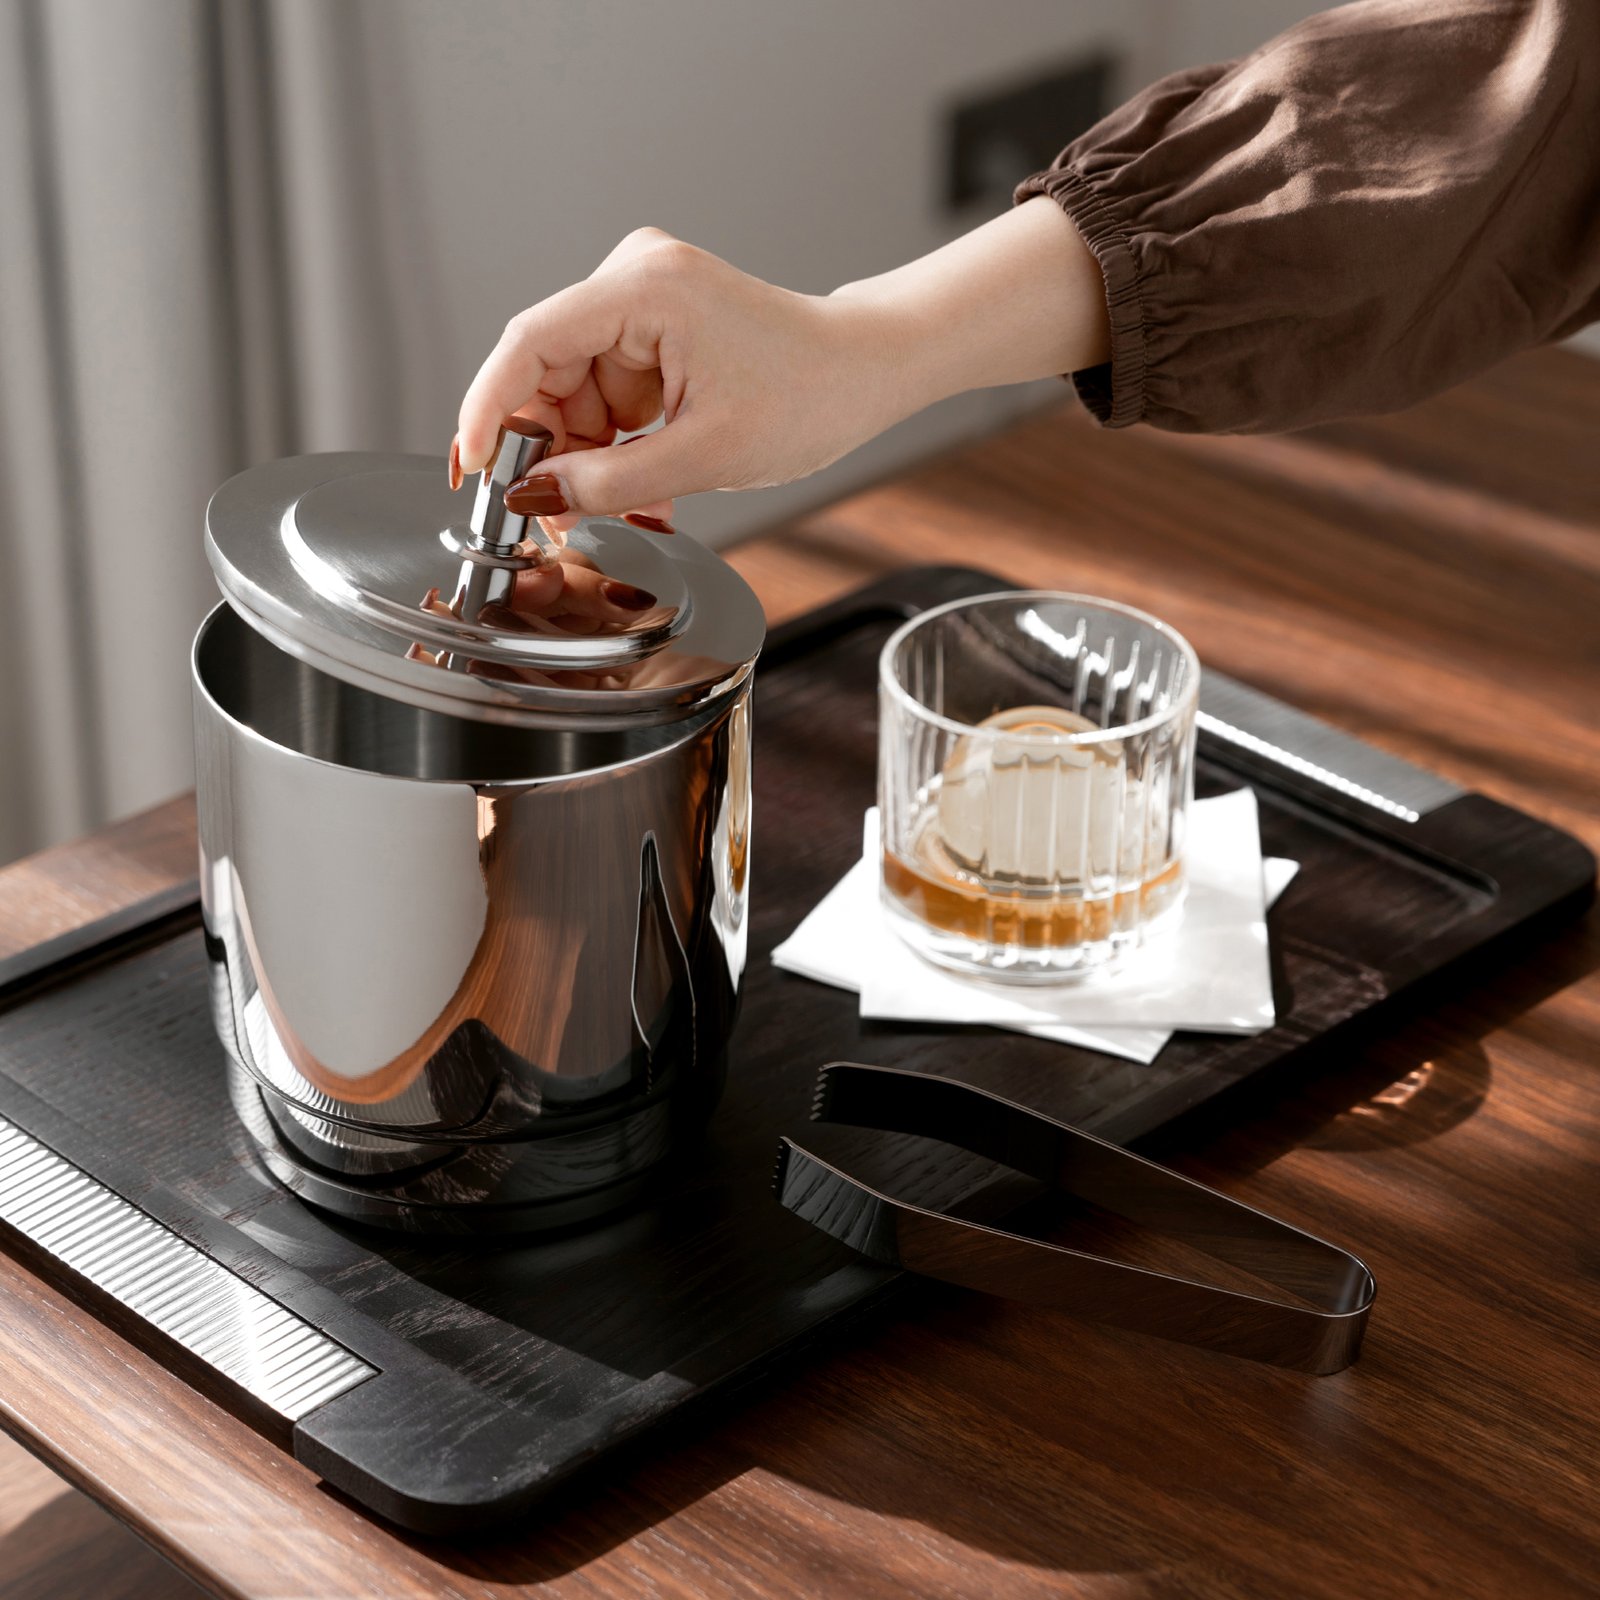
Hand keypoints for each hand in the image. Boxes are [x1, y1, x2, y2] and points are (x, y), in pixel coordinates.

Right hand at [453, 227, 911, 534]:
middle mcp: (634, 278)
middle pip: (546, 369)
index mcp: (645, 289)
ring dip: (586, 455)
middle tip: (555, 515)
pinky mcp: (655, 326)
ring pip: (575, 389)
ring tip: (619, 507)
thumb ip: (607, 481)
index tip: (474, 469)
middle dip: (548, 448)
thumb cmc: (810, 396)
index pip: (529, 342)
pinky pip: (606, 391)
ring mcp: (644, 299)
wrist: (866, 372)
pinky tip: (642, 481)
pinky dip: (614, 442)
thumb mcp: (703, 455)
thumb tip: (532, 496)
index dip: (489, 410)